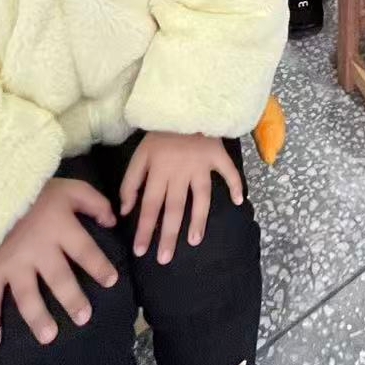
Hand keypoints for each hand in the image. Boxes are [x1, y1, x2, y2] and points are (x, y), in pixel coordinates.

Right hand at [0, 178, 118, 350]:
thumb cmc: (37, 192)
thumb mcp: (71, 189)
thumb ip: (95, 203)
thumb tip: (113, 222)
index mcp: (60, 228)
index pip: (85, 250)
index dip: (99, 266)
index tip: (111, 281)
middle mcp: (38, 249)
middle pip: (58, 278)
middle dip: (72, 298)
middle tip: (84, 317)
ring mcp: (13, 262)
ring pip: (27, 294)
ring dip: (37, 316)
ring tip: (49, 335)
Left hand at [119, 133, 242, 265]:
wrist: (182, 105)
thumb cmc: (159, 133)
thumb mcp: (139, 155)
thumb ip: (130, 183)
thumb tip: (126, 211)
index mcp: (158, 172)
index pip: (149, 206)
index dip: (144, 229)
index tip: (140, 251)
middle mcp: (179, 173)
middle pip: (174, 208)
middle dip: (168, 235)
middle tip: (165, 258)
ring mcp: (201, 165)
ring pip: (200, 197)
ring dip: (199, 219)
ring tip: (195, 240)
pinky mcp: (217, 156)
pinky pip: (229, 171)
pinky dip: (235, 184)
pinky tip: (239, 200)